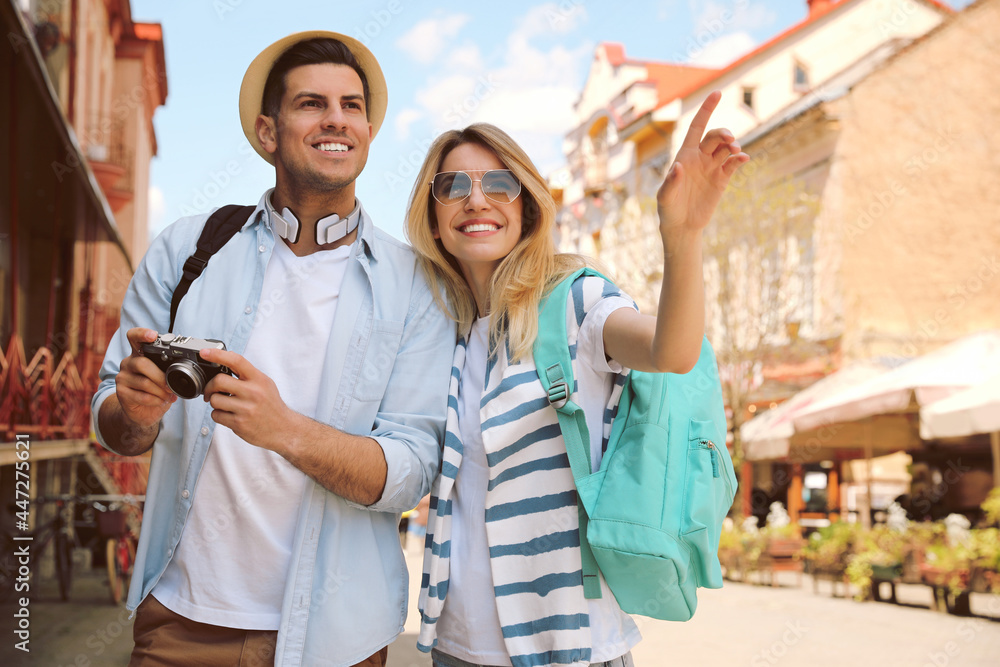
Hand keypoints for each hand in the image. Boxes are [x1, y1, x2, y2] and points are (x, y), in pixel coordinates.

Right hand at [114, 328, 176, 427]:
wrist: (142, 410)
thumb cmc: (156, 389)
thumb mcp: (164, 375)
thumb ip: (170, 368)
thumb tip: (187, 368)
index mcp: (139, 354)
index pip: (134, 337)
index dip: (142, 334)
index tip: (152, 335)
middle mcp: (128, 362)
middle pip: (142, 363)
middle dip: (161, 377)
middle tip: (171, 387)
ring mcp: (123, 377)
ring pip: (144, 382)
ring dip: (161, 392)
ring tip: (168, 396)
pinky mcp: (121, 392)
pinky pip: (142, 396)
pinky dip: (156, 400)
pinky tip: (161, 401)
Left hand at [199, 347, 296, 452]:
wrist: (283, 429)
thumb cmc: (271, 405)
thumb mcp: (265, 384)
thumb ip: (247, 374)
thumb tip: (225, 361)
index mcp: (259, 380)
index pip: (236, 361)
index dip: (218, 355)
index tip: (205, 352)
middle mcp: (253, 392)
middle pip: (219, 381)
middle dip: (210, 386)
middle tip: (211, 391)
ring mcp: (246, 409)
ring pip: (215, 400)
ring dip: (215, 402)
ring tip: (225, 405)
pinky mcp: (239, 424)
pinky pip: (216, 415)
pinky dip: (218, 415)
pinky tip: (229, 415)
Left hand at [656, 90, 748, 236]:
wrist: (682, 226)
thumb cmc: (668, 209)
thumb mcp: (665, 197)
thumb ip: (670, 182)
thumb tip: (678, 166)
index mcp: (685, 155)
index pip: (697, 127)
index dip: (706, 110)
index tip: (717, 93)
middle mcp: (700, 158)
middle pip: (715, 136)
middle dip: (723, 133)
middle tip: (728, 140)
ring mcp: (712, 168)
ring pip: (726, 148)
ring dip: (733, 145)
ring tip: (735, 151)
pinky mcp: (722, 180)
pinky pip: (733, 164)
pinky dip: (740, 159)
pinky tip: (743, 159)